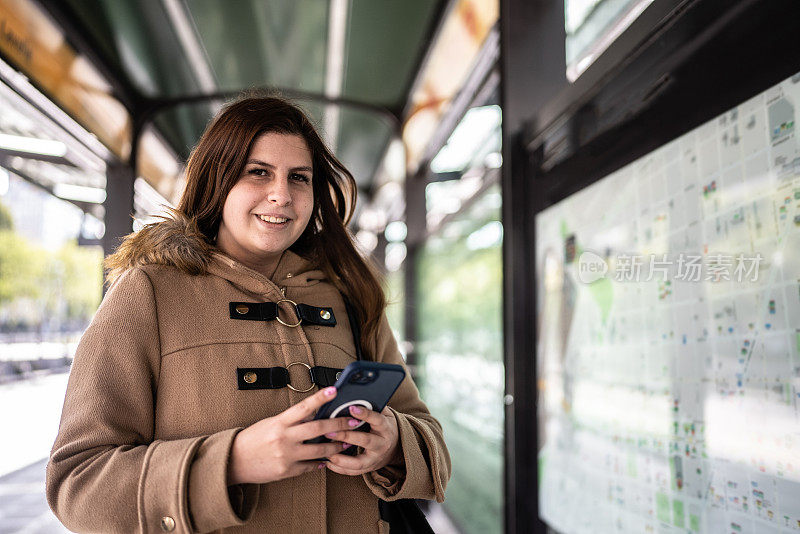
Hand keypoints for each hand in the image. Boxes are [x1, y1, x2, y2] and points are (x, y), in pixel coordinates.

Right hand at [227, 387, 362, 484]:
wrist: (234, 461)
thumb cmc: (253, 439)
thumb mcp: (270, 423)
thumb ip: (291, 420)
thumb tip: (314, 414)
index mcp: (279, 422)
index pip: (304, 407)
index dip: (320, 398)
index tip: (334, 390)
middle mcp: (284, 438)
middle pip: (318, 428)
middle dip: (339, 424)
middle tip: (354, 422)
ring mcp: (287, 455)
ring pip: (320, 450)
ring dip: (336, 447)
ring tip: (346, 443)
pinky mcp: (287, 471)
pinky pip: (311, 466)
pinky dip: (321, 462)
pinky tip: (328, 459)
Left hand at [322, 405, 400, 475]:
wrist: (395, 447)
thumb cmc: (384, 426)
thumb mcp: (383, 413)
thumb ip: (372, 406)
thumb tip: (354, 393)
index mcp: (386, 427)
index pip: (377, 420)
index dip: (365, 414)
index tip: (352, 408)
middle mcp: (382, 444)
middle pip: (365, 441)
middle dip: (346, 436)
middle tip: (329, 431)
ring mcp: (375, 458)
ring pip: (359, 462)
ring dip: (342, 458)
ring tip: (327, 453)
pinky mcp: (368, 468)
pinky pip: (353, 472)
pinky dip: (340, 468)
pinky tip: (328, 462)